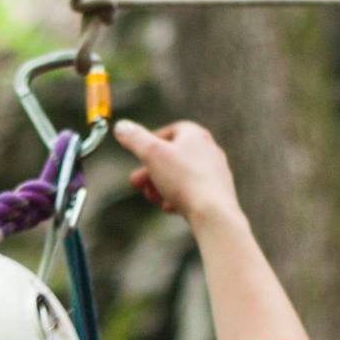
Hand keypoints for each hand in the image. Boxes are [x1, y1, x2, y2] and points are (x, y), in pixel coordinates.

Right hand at [113, 118, 241, 229]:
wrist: (213, 212)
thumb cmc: (184, 180)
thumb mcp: (152, 154)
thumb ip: (134, 138)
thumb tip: (121, 126)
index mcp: (195, 135)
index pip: (171, 131)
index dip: (152, 142)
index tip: (139, 155)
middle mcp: (209, 150)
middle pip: (173, 157)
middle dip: (151, 171)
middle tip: (136, 183)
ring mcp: (216, 172)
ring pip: (181, 176)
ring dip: (162, 186)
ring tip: (151, 198)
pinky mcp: (218, 193)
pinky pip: (193, 192)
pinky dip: (177, 198)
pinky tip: (169, 207)